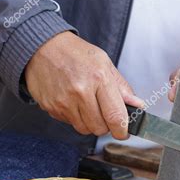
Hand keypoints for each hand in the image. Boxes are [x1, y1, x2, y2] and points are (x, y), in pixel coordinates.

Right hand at [25, 32, 143, 138]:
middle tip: (103, 112)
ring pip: (84, 129)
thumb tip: (137, 105)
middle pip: (100, 128)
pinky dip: (74, 117)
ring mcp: (64, 102)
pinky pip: (69, 123)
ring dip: (89, 122)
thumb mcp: (104, 63)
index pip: (115, 117)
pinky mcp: (51, 108)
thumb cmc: (75, 53)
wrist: (42, 47)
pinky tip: (72, 101)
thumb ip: (121, 87)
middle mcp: (80, 92)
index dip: (122, 130)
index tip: (124, 132)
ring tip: (86, 104)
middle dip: (105, 125)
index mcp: (99, 78)